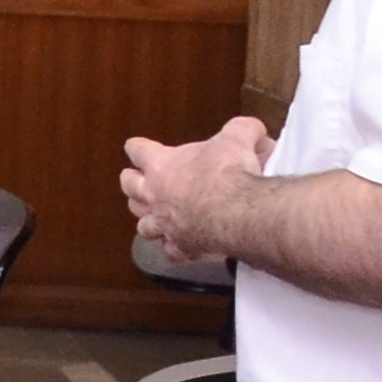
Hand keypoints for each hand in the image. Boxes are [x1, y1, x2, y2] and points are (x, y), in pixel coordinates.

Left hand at [120, 116, 275, 256]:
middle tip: (136, 180)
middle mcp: (155, 195)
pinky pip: (171, 252)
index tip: (137, 147)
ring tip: (152, 217)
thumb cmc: (229, 172)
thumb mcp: (238, 138)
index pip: (137, 150)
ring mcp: (164, 224)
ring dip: (147, 219)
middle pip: (129, 187)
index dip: (138, 148)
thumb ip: (241, 130)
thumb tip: (252, 128)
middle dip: (131, 182)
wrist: (236, 212)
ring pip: (143, 224)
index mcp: (161, 165)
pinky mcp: (182, 247)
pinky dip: (175, 249)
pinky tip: (181, 247)